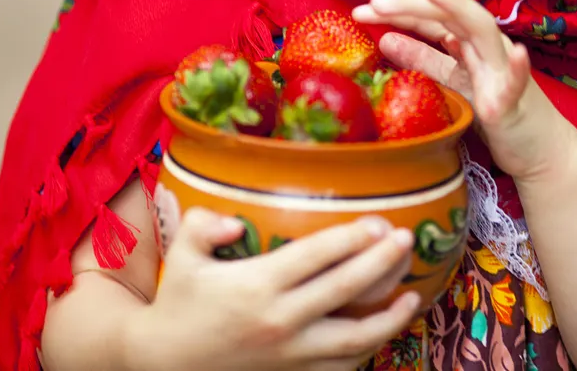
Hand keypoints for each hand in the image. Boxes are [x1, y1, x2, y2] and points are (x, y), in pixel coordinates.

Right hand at [143, 208, 419, 370]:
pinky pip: (341, 366)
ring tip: (412, 296)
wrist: (164, 364)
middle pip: (346, 289)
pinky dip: (367, 350)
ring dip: (389, 317)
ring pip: (355, 338)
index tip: (381, 223)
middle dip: (383, 263)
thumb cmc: (178, 303)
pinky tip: (381, 331)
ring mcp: (290, 354)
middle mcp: (280, 320)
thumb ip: (205, 226)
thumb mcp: (182, 257)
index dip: (353, 238)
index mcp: (257, 285)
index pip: (317, 256)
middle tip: (407, 241)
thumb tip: (233, 220)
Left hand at [353, 0, 576, 182]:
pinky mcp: (517, 103)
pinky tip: (515, 53)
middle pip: (450, 13)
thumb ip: (422, 60)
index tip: (362, 10)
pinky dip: (517, 67)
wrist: (540, 149)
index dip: (398, 8)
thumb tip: (385, 39)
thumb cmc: (496, 110)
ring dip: (457, 9)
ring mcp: (504, 71)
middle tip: (374, 3)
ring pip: (484, 31)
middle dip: (413, 2)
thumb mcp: (452, 82)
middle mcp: (487, 47)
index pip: (432, 15)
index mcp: (469, 42)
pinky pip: (517, 82)